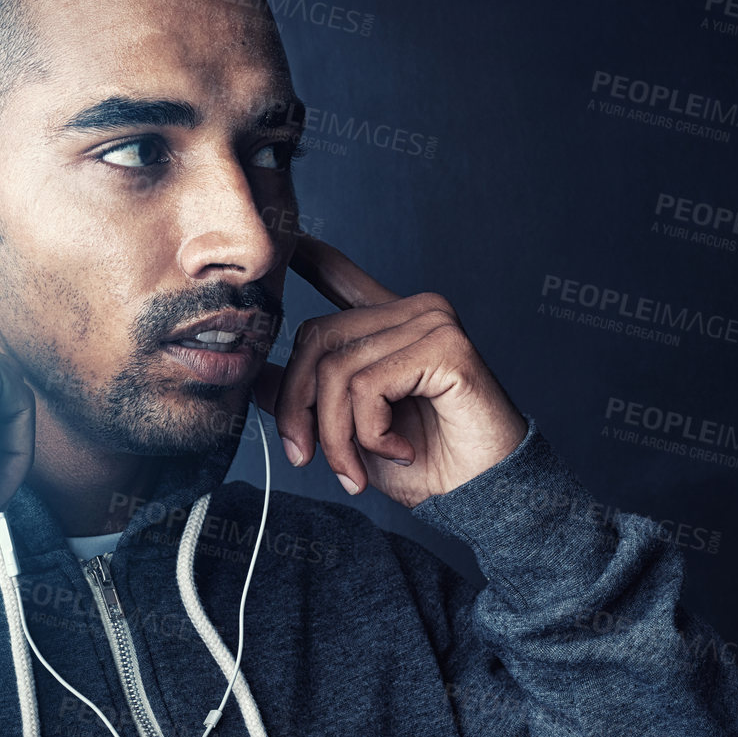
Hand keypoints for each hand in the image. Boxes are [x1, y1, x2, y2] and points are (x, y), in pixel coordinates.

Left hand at [253, 235, 527, 507]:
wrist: (480, 496)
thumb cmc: (427, 465)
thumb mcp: (349, 434)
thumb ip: (308, 399)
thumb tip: (257, 379)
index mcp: (390, 325)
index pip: (341, 277)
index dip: (310, 258)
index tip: (287, 240)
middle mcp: (412, 311)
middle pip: (315, 338)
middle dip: (298, 409)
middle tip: (305, 457)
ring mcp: (431, 322)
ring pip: (337, 370)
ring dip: (336, 435)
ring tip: (357, 470)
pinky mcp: (445, 346)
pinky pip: (368, 385)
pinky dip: (369, 433)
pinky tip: (399, 450)